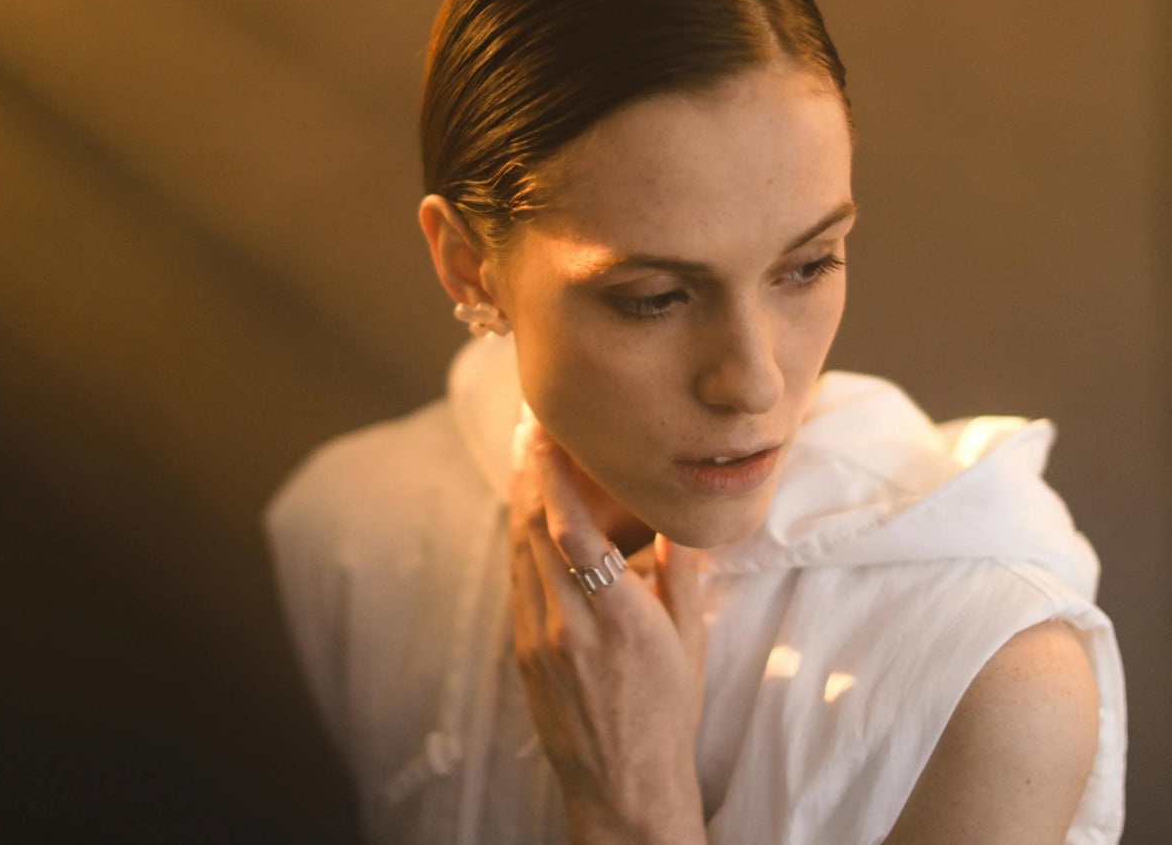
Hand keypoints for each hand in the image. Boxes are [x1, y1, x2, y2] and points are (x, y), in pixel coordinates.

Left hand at [508, 406, 708, 844]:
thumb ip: (682, 576)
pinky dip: (521, 539)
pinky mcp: (522, 652)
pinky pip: (519, 580)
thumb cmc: (667, 713)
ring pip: (519, 551)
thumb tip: (681, 519)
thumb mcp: (689, 644)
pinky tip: (527, 514)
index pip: (572, 533)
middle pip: (533, 531)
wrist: (623, 782)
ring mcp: (537, 638)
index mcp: (616, 619)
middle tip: (530, 427)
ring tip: (525, 456)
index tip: (546, 436)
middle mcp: (567, 625)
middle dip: (529, 474)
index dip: (552, 479)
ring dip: (519, 499)